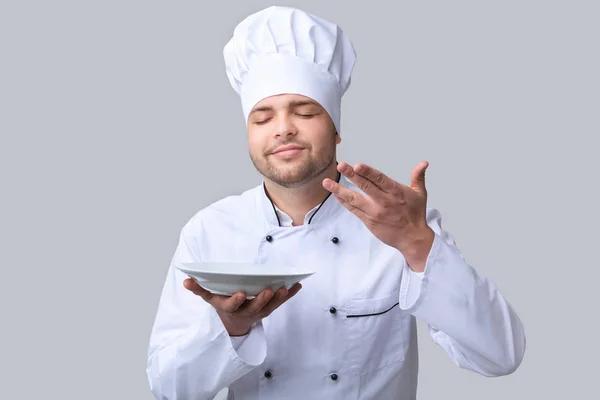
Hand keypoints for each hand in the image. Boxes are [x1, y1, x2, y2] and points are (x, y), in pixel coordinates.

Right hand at [183, 278, 301, 335]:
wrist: (234, 322)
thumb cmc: (222, 303)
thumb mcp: (209, 298)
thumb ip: (198, 289)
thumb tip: (186, 280)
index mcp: (229, 308)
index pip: (232, 306)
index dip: (236, 301)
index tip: (240, 294)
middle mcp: (245, 311)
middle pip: (255, 308)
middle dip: (262, 300)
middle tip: (269, 290)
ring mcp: (259, 311)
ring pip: (270, 306)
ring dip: (279, 298)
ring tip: (285, 288)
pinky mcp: (269, 308)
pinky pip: (280, 303)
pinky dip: (289, 295)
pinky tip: (297, 285)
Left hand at [323, 161, 434, 271]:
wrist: (412, 238)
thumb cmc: (415, 215)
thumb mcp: (420, 194)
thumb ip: (418, 177)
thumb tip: (423, 163)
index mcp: (396, 192)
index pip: (380, 179)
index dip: (368, 172)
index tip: (357, 165)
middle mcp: (384, 202)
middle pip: (365, 187)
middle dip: (352, 175)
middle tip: (341, 166)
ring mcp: (375, 212)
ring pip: (354, 199)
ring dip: (339, 190)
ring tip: (327, 182)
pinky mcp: (368, 221)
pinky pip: (353, 210)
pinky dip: (343, 202)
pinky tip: (335, 194)